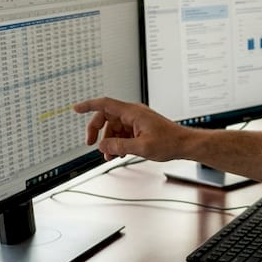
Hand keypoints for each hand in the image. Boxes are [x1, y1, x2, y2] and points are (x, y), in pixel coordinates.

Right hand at [72, 97, 188, 161]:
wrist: (185, 144)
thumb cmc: (169, 142)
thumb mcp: (142, 147)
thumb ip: (119, 146)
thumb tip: (102, 146)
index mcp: (132, 112)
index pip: (105, 104)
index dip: (88, 106)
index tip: (76, 109)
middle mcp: (133, 113)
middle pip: (106, 117)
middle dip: (97, 131)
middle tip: (91, 144)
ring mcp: (136, 120)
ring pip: (113, 127)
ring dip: (108, 141)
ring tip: (109, 156)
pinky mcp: (140, 128)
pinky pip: (122, 132)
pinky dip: (118, 142)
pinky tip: (119, 153)